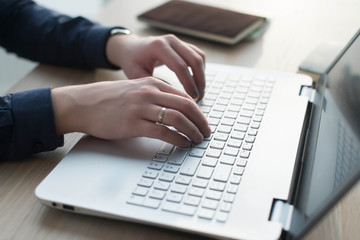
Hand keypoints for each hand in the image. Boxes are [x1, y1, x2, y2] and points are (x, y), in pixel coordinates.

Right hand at [52, 77, 210, 146]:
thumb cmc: (109, 99)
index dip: (198, 111)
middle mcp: (149, 93)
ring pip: (177, 118)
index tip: (202, 122)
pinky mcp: (133, 124)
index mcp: (151, 84)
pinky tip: (182, 143)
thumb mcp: (134, 89)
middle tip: (206, 132)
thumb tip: (176, 109)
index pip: (184, 97)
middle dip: (201, 121)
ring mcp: (141, 108)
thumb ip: (155, 96)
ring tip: (197, 139)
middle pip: (186, 106)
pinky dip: (177, 139)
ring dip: (192, 131)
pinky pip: (163, 132)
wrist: (83, 104)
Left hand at [106, 34, 205, 99]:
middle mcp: (170, 41)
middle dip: (199, 80)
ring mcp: (178, 41)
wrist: (130, 48)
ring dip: (202, 75)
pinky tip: (197, 82)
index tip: (192, 98)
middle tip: (199, 97)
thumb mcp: (137, 75)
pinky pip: (198, 55)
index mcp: (158, 46)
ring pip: (199, 57)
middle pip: (194, 60)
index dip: (188, 83)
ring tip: (199, 92)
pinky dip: (200, 69)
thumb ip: (153, 86)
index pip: (180, 66)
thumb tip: (172, 99)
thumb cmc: (132, 62)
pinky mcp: (183, 44)